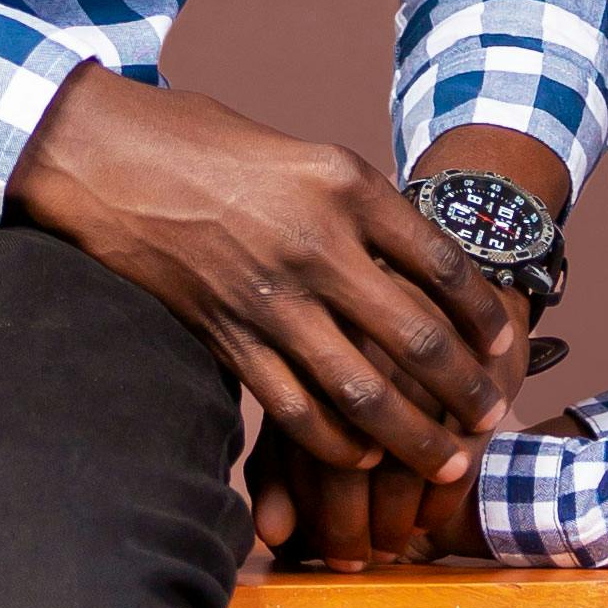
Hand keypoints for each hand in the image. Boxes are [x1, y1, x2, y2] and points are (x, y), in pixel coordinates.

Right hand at [8, 69, 519, 481]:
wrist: (106, 158)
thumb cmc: (205, 146)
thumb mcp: (303, 155)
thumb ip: (360, 209)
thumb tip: (419, 267)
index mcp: (345, 185)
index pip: (443, 263)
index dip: (482, 313)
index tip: (501, 344)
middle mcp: (315, 243)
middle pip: (417, 340)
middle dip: (464, 392)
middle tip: (491, 420)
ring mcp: (269, 297)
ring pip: (361, 391)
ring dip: (412, 437)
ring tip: (443, 462)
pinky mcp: (225, 335)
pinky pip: (294, 408)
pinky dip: (335, 443)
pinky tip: (362, 457)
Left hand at [253, 290, 530, 565]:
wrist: (425, 263)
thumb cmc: (349, 345)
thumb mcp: (302, 393)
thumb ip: (280, 462)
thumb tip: (273, 537)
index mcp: (303, 349)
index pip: (304, 457)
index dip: (318, 517)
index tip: (332, 553)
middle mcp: (354, 349)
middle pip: (353, 465)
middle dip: (357, 526)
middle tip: (364, 559)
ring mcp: (414, 354)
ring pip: (407, 460)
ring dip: (401, 516)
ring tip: (397, 542)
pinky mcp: (473, 358)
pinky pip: (460, 446)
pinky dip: (447, 493)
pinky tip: (433, 515)